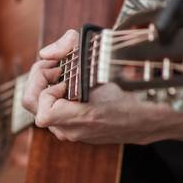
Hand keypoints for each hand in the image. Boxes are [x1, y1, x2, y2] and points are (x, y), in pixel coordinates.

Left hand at [22, 30, 173, 144]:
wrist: (150, 117)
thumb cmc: (130, 89)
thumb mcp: (104, 61)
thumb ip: (71, 49)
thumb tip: (46, 53)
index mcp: (78, 118)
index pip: (41, 107)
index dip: (46, 83)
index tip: (62, 71)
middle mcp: (70, 130)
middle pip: (33, 105)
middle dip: (40, 79)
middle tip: (56, 66)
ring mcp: (70, 133)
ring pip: (41, 108)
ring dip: (48, 86)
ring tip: (66, 74)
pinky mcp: (73, 131)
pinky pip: (53, 113)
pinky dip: (56, 96)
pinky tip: (71, 85)